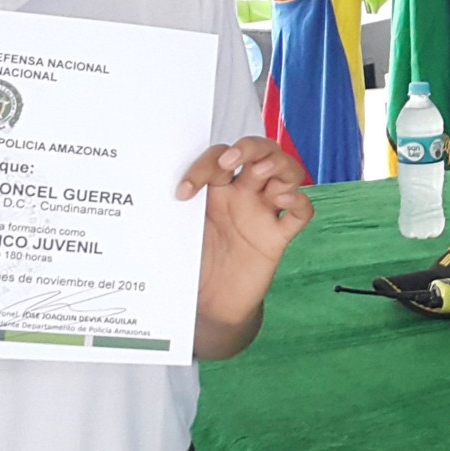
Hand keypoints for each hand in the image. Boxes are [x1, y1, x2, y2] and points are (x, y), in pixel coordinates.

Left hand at [180, 138, 312, 341]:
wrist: (211, 303)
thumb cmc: (195, 263)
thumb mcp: (179, 233)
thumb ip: (175, 212)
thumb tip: (147, 195)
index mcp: (218, 189)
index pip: (220, 157)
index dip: (203, 167)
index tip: (183, 194)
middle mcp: (245, 195)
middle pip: (262, 151)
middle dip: (250, 147)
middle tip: (231, 162)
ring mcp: (264, 214)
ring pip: (289, 173)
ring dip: (278, 166)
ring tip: (261, 174)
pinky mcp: (278, 238)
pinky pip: (302, 213)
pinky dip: (299, 202)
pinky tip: (284, 202)